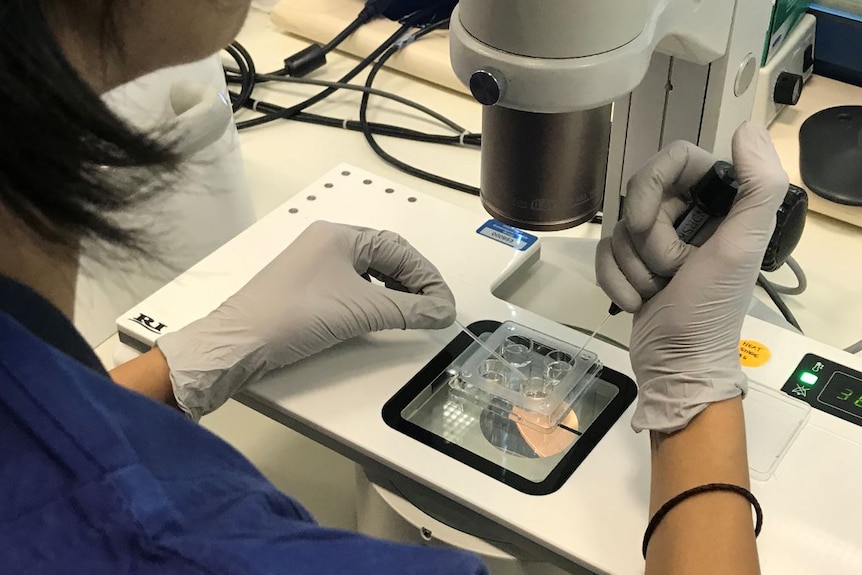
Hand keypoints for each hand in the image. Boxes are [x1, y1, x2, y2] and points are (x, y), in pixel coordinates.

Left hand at [157, 221, 455, 419]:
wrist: (239, 342)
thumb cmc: (296, 315)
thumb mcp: (360, 310)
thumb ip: (408, 310)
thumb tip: (444, 313)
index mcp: (341, 234)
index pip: (399, 249)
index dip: (428, 277)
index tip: (445, 305)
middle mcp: (328, 242)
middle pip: (386, 258)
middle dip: (414, 283)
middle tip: (435, 310)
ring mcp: (315, 264)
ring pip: (369, 273)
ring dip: (396, 292)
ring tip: (415, 314)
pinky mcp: (306, 286)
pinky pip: (352, 285)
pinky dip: (374, 299)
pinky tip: (383, 315)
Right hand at [595, 122, 788, 432]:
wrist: (677, 366)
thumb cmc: (710, 310)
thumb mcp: (741, 247)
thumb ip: (759, 185)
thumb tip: (746, 128)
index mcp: (720, 204)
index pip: (674, 159)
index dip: (650, 186)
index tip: (648, 223)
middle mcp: (689, 216)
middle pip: (640, 195)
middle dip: (645, 241)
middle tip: (668, 270)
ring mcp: (658, 242)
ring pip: (619, 228)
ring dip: (632, 267)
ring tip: (657, 292)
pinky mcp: (632, 266)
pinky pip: (604, 254)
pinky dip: (615, 281)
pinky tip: (637, 303)